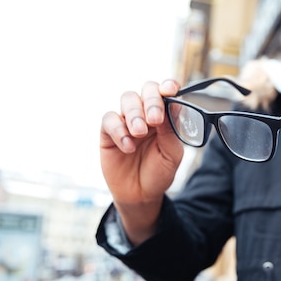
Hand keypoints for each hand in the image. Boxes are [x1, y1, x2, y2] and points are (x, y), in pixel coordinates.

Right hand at [100, 80, 183, 243]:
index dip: (168, 86)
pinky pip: (109, 119)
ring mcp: (127, 121)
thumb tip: (170, 107)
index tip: (170, 90)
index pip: (166, 92)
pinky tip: (128, 146)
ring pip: (128, 99)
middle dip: (151, 101)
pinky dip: (119, 131)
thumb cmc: (159, 172)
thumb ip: (172, 131)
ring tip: (140, 134)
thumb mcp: (172, 154)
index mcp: (165, 116)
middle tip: (155, 119)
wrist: (141, 194)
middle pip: (146, 90)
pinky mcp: (108, 132)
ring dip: (135, 114)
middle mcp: (146, 113)